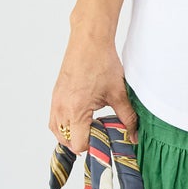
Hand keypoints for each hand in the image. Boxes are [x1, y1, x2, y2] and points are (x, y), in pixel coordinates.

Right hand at [49, 24, 138, 150]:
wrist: (89, 41)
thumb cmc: (102, 63)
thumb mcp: (118, 94)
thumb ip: (127, 118)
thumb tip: (133, 137)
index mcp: (77, 110)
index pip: (79, 144)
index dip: (93, 146)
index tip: (105, 140)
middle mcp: (62, 108)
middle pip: (66, 141)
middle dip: (82, 142)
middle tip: (99, 134)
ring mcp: (56, 102)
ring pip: (58, 132)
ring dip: (71, 135)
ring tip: (89, 127)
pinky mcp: (55, 96)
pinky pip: (54, 120)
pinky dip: (64, 125)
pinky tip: (80, 119)